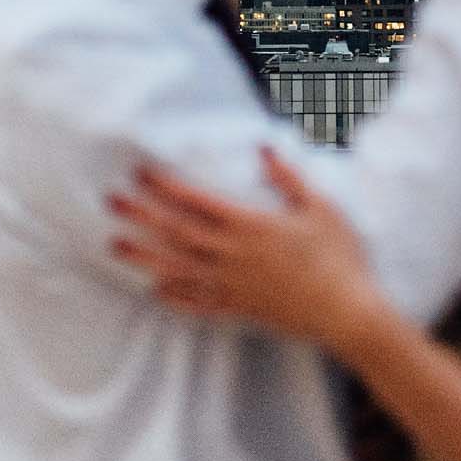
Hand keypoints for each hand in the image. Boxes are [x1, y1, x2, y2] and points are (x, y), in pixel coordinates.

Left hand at [109, 148, 388, 356]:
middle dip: (141, 215)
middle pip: (176, 233)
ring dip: (144, 255)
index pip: (196, 201)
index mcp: (250, 225)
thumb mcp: (320, 207)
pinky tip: (155, 289)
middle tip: (111, 202)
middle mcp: (233, 255)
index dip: (165, 186)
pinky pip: (199, 302)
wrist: (348, 312)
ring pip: (178, 269)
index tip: (141, 173)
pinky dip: (174, 296)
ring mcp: (233, 285)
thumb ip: (288, 178)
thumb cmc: (340, 256)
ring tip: (115, 245)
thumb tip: (263, 148)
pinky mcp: (240, 309)